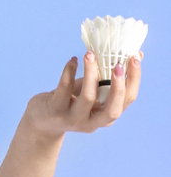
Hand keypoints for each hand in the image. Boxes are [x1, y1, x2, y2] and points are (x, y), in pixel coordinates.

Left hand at [23, 49, 143, 139]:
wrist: (41, 121)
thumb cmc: (70, 102)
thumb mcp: (92, 91)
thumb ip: (109, 77)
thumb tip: (135, 55)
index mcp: (104, 116)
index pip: (126, 101)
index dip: (134, 80)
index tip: (134, 58)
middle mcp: (90, 122)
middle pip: (112, 109)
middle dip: (118, 86)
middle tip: (118, 64)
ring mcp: (72, 119)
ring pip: (87, 98)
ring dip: (91, 73)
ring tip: (89, 54)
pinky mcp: (55, 111)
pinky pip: (64, 89)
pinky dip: (69, 72)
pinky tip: (72, 61)